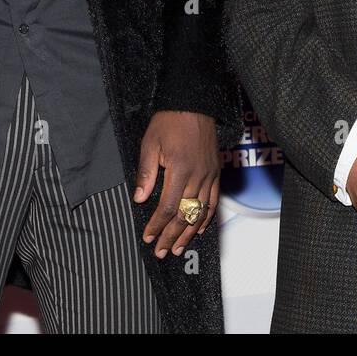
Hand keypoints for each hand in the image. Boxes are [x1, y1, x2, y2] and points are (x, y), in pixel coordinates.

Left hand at [134, 111, 219, 258]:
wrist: (193, 104)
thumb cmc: (169, 122)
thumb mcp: (150, 144)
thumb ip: (146, 173)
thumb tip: (140, 199)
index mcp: (180, 169)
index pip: (168, 207)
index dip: (158, 225)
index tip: (148, 237)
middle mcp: (198, 175)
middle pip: (185, 214)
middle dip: (172, 235)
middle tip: (161, 251)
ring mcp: (209, 174)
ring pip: (200, 211)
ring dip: (189, 232)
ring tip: (178, 248)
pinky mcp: (215, 171)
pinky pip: (213, 200)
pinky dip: (206, 217)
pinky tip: (198, 229)